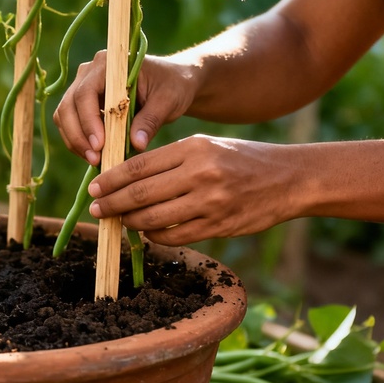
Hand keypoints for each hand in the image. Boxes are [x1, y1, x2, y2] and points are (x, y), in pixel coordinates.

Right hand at [53, 51, 197, 165]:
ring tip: (95, 161)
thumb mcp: (168, 101)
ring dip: (75, 141)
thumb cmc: (172, 86)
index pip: (86, 93)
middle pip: (68, 106)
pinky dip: (78, 141)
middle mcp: (89, 72)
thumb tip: (137, 145)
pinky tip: (94, 156)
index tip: (99, 146)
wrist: (172, 83)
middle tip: (95, 159)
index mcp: (109, 64)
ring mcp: (82, 87)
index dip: (88, 121)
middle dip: (78, 136)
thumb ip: (151, 120)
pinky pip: (70, 124)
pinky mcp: (82, 103)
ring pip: (64, 117)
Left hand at [87, 134, 303, 246]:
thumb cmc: (242, 160)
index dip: (112, 179)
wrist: (289, 178)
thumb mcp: (207, 146)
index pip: (140, 165)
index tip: (93, 187)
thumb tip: (127, 178)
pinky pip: (175, 236)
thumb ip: (170, 160)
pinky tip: (147, 232)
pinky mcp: (219, 226)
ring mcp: (210, 202)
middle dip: (112, 204)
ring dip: (130, 223)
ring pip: (154, 218)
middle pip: (141, 193)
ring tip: (119, 221)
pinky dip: (155, 236)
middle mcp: (200, 174)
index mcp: (194, 149)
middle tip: (96, 210)